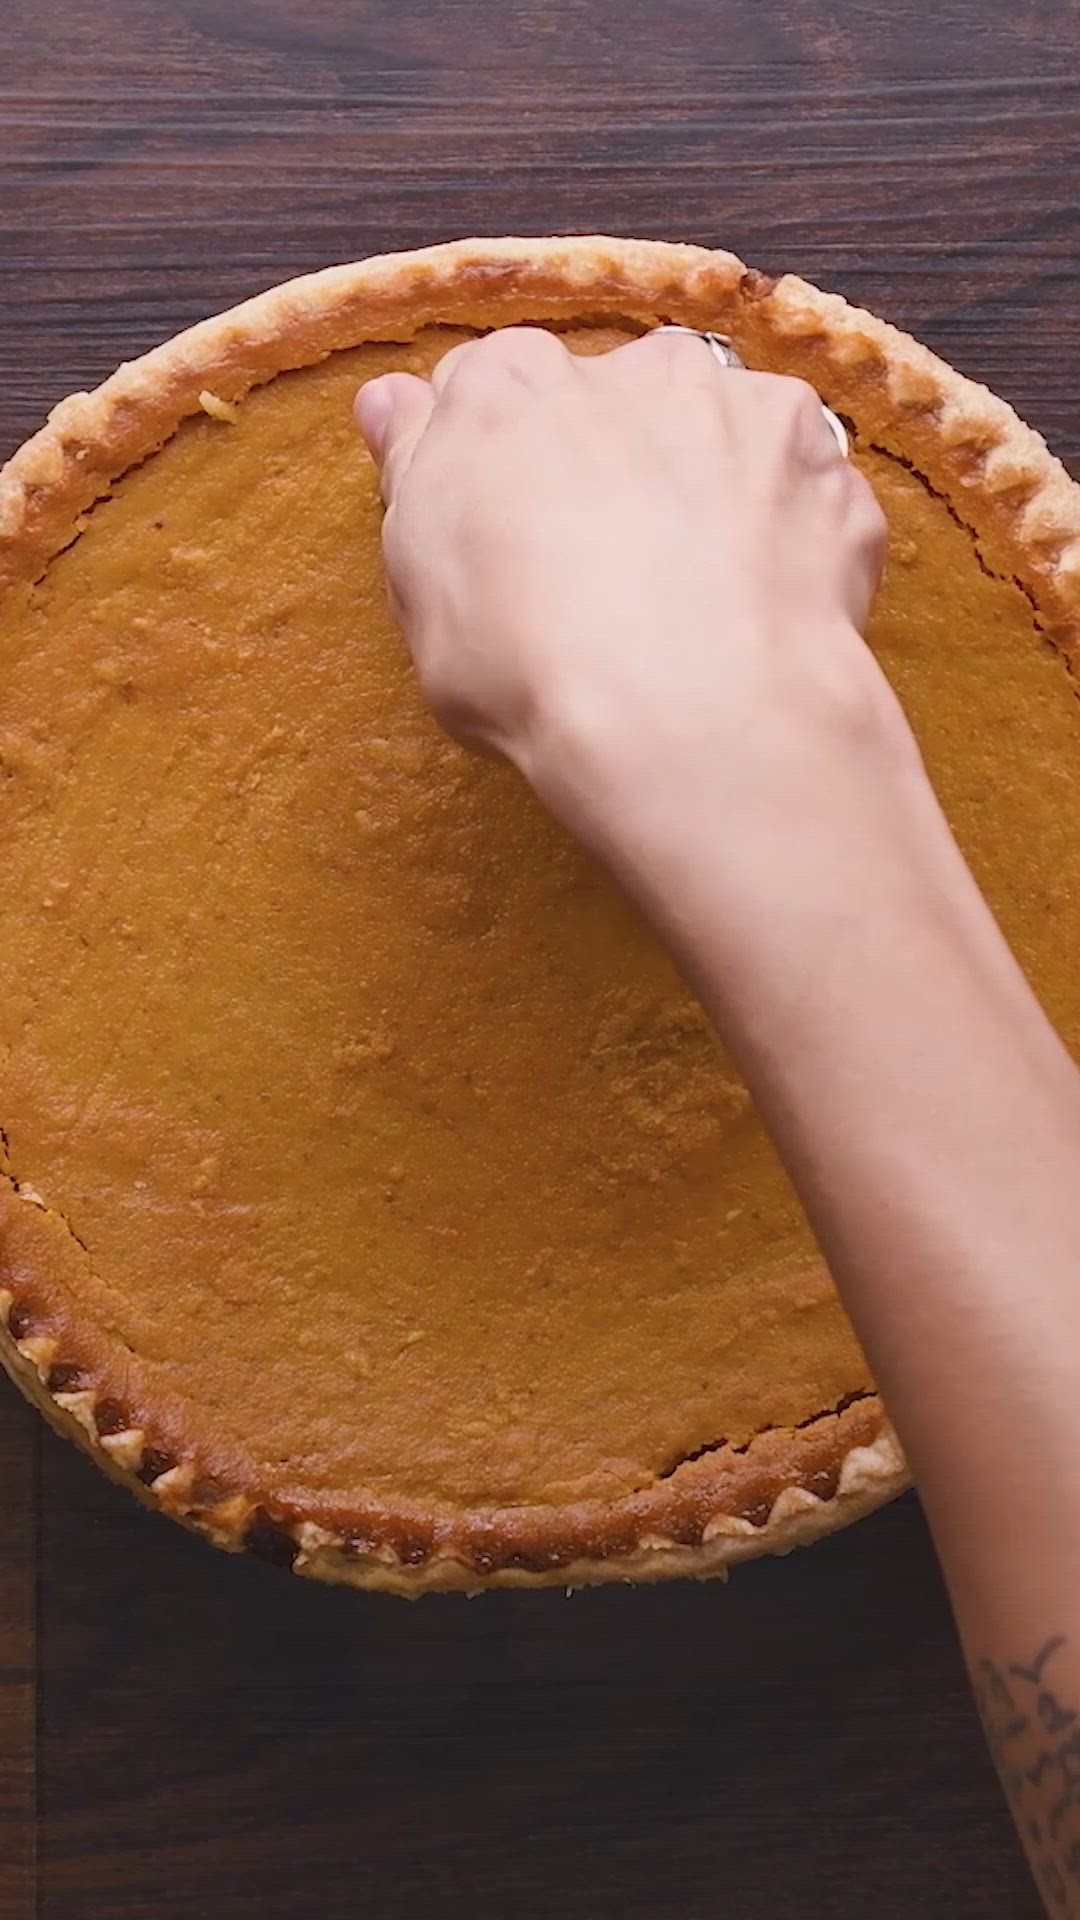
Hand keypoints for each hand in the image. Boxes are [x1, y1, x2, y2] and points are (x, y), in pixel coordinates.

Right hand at [354, 326, 896, 868]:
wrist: (688, 712)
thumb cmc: (530, 663)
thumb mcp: (421, 586)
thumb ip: (416, 474)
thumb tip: (393, 404)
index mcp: (506, 391)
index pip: (490, 389)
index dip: (501, 460)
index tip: (508, 522)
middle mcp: (622, 368)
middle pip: (609, 400)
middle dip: (613, 462)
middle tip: (611, 567)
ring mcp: (732, 404)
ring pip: (714, 426)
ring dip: (708, 481)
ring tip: (703, 588)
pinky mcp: (820, 454)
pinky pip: (800, 480)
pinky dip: (789, 527)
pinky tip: (769, 600)